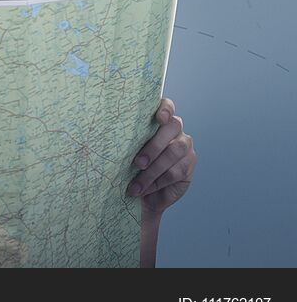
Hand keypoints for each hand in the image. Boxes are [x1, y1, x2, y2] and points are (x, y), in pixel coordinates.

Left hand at [128, 97, 196, 216]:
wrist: (142, 195)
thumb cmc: (129, 167)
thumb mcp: (125, 153)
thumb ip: (127, 142)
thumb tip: (113, 138)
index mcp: (157, 120)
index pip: (167, 106)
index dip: (165, 109)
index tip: (159, 118)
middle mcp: (174, 129)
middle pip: (172, 127)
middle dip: (154, 146)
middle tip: (137, 163)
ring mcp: (185, 146)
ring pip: (175, 151)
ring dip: (154, 169)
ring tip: (137, 184)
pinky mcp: (189, 164)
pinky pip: (176, 171)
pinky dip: (159, 181)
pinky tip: (146, 189)